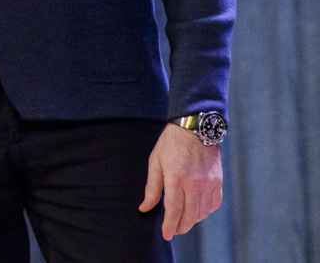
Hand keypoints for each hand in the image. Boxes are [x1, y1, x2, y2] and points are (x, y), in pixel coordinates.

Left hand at [139, 123, 222, 239]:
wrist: (194, 128)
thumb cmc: (170, 144)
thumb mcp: (155, 162)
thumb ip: (152, 187)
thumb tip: (145, 207)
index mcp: (176, 178)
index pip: (174, 211)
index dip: (169, 226)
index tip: (166, 235)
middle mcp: (195, 184)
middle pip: (189, 216)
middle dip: (180, 227)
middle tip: (174, 230)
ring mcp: (208, 183)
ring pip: (202, 213)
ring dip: (192, 219)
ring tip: (183, 219)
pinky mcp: (218, 181)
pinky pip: (213, 204)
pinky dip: (205, 211)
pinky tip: (197, 209)